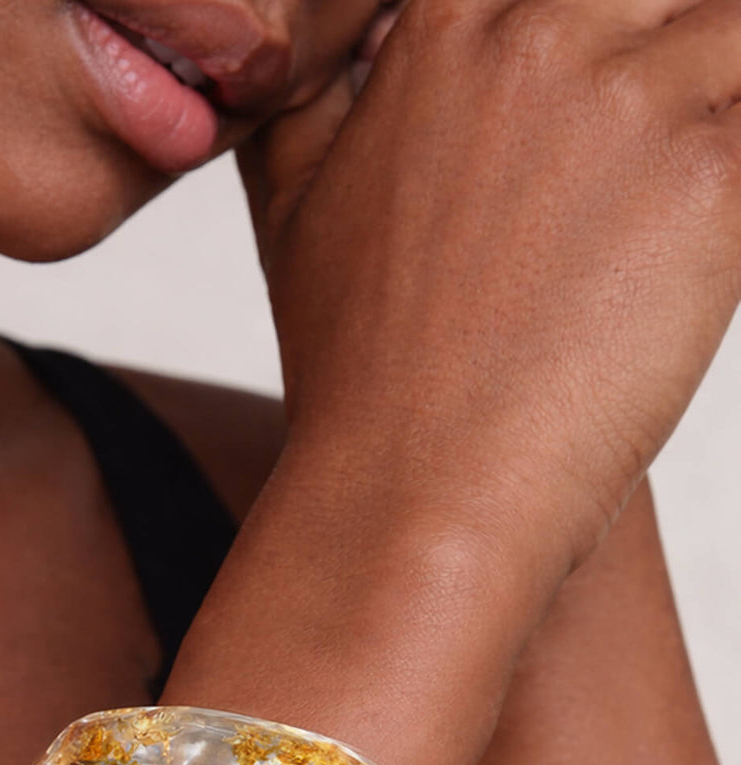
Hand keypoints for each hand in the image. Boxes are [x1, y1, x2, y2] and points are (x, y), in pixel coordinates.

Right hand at [241, 0, 740, 566]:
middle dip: (673, 62)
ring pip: (734, 36)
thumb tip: (363, 51)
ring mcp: (632, 98)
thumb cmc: (359, 375)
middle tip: (634, 189)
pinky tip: (712, 237)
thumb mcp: (295, 210)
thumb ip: (324, 100)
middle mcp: (539, 35)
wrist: (410, 491)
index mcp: (441, 34)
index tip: (599, 123)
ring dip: (722, 108)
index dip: (599, 36)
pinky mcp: (716, 176)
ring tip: (675, 210)